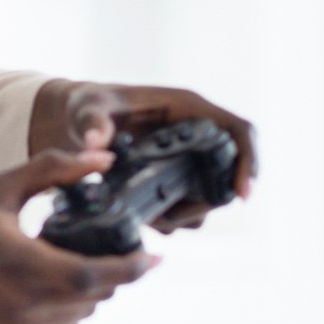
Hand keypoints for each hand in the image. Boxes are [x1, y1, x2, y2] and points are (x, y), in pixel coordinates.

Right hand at [0, 149, 156, 323]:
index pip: (101, 275)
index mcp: (26, 264)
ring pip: (81, 316)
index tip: (157, 256)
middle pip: (96, 297)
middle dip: (111, 274)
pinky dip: (65, 311)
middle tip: (108, 249)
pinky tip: (46, 287)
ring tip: (69, 263)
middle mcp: (26, 305)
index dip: (135, 268)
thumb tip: (103, 161)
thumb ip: (53, 169)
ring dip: (89, 293)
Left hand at [32, 80, 257, 226]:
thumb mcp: (89, 108)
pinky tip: (143, 219)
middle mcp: (195, 135)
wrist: (74, 121)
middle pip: (229, 173)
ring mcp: (185, 161)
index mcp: (189, 109)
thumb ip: (93, 123)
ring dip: (187, 214)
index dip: (249, 160)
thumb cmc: (88, 103)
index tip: (243, 194)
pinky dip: (170, 219)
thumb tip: (95, 146)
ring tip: (150, 217)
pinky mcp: (171, 181)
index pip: (238, 131)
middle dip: (210, 202)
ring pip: (208, 197)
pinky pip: (186, 207)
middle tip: (172, 217)